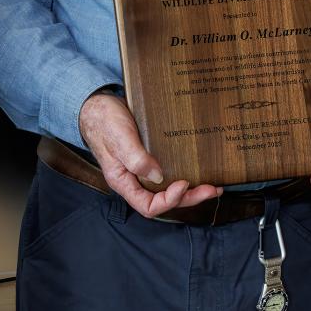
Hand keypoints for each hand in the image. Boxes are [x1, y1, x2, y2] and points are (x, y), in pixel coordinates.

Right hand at [78, 91, 222, 217]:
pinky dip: (185, 173)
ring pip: (168, 189)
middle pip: (163, 200)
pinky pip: (169, 173)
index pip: (148, 206)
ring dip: (191, 190)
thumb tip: (158, 176)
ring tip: (213, 186)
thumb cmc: (104, 121)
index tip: (183, 183)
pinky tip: (198, 169)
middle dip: (189, 198)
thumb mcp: (119, 138)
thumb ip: (136, 159)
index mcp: (124, 181)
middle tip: (211, 190)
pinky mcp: (150, 157)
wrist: (97, 105)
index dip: (168, 200)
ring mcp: (143, 169)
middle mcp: (134, 180)